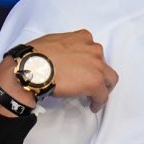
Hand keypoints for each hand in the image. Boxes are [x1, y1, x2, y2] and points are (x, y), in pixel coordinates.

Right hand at [0, 29, 118, 114]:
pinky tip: (93, 106)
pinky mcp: (95, 82)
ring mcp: (97, 65)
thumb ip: (66, 47)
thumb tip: (62, 57)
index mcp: (83, 37)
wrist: (33, 67)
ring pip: (110, 78)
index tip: (84, 70)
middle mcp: (94, 49)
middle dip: (100, 73)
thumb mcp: (54, 41)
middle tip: (93, 82)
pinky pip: (102, 95)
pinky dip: (99, 101)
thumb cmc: (36, 55)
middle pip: (104, 63)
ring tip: (95, 96)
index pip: (92, 50)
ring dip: (103, 86)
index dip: (89, 62)